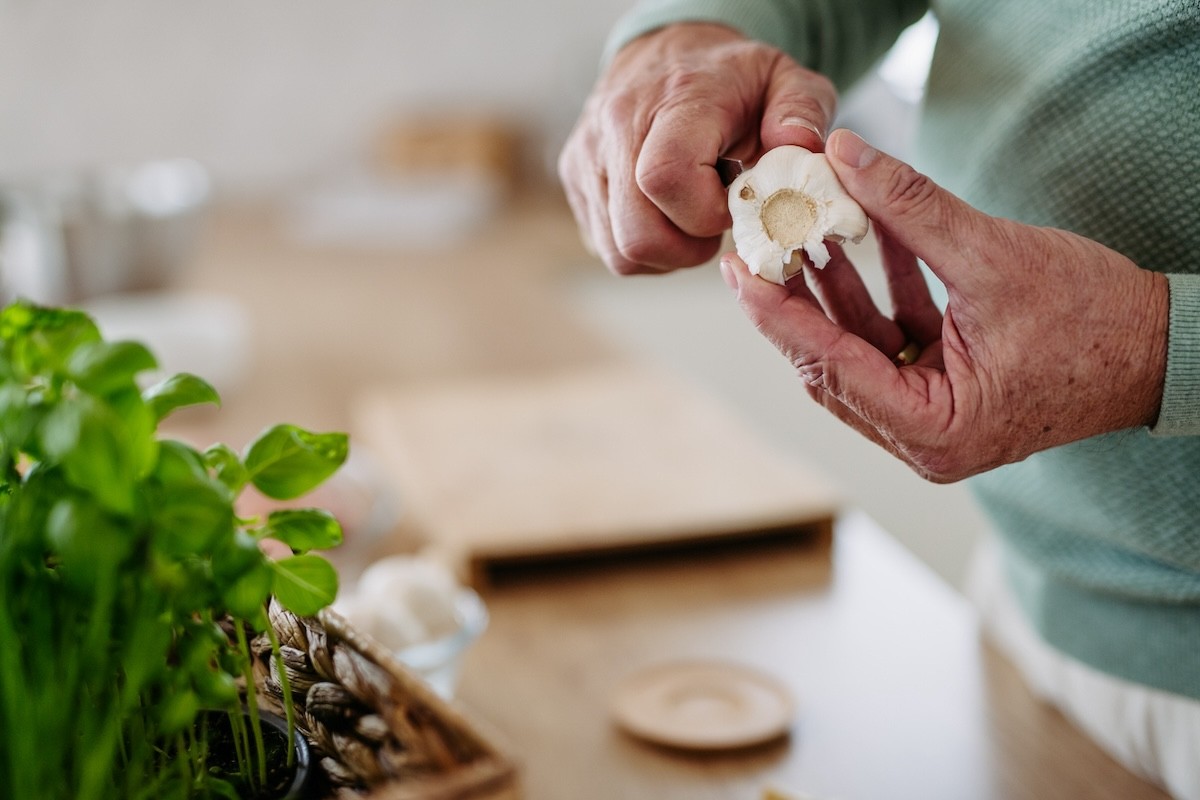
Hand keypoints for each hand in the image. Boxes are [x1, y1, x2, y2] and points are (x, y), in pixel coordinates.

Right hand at [558, 22, 835, 274]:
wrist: (668, 52)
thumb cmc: (731, 78)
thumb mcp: (784, 78)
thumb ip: (803, 110)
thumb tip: (800, 148)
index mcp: (674, 100)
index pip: (665, 178)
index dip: (704, 215)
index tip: (731, 204)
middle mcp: (617, 128)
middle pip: (637, 233)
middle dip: (687, 248)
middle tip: (715, 222)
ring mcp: (589, 157)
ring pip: (619, 250)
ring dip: (666, 252)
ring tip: (691, 217)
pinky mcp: (574, 179)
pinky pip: (606, 245)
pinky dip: (645, 247)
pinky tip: (668, 216)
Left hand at [719, 129, 1168, 481]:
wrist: (1165, 350)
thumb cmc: (1097, 320)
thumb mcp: (994, 256)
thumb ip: (913, 207)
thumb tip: (846, 156)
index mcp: (935, 430)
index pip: (830, 366)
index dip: (779, 314)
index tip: (739, 271)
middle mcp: (923, 439)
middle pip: (830, 364)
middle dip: (793, 301)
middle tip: (754, 249)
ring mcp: (931, 420)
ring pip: (854, 351)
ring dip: (831, 292)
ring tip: (800, 231)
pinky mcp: (942, 393)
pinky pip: (890, 341)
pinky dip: (875, 294)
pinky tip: (860, 240)